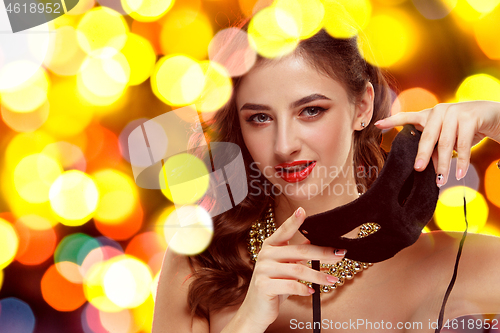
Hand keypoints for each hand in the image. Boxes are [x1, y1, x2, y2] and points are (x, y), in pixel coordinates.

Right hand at [237, 207, 345, 331]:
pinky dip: (304, 289)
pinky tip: (312, 291)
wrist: (256, 309)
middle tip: (340, 254)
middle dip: (323, 253)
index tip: (302, 210)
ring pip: (298, 270)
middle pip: (299, 251)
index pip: (284, 230)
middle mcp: (265, 254)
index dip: (293, 221)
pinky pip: (291, 285)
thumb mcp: (285, 267)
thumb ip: (297, 255)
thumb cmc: (274, 285)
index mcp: (270, 246)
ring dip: (318, 275)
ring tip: (332, 279)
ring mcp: (263, 270)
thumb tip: (319, 245)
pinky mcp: (264, 285)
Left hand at [374, 101, 499, 186]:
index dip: (392, 121)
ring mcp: (454, 112)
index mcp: (428, 115)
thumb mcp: (446, 137)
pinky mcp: (469, 118)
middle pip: (427, 137)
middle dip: (422, 155)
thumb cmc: (462, 129)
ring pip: (446, 143)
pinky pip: (463, 144)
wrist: (491, 115)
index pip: (407, 116)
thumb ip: (434, 148)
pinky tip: (459, 174)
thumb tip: (424, 167)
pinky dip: (461, 161)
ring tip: (441, 181)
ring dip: (444, 165)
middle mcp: (438, 111)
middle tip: (418, 169)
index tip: (377, 124)